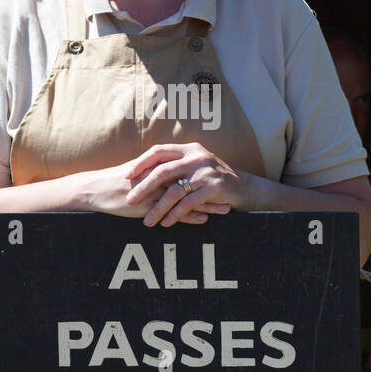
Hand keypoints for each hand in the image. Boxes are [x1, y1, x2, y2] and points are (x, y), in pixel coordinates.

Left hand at [124, 142, 242, 226]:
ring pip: (174, 191)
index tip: (127, 176)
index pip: (159, 151)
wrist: (243, 187)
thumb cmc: (212, 178)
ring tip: (148, 220)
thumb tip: (144, 171)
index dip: (141, 163)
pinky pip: (188, 203)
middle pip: (162, 171)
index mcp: (189, 149)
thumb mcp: (195, 164)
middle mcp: (196, 157)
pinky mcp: (213, 188)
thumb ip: (176, 164)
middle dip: (144, 187)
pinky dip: (175, 214)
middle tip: (130, 200)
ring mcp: (205, 172)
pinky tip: (166, 223)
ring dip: (158, 208)